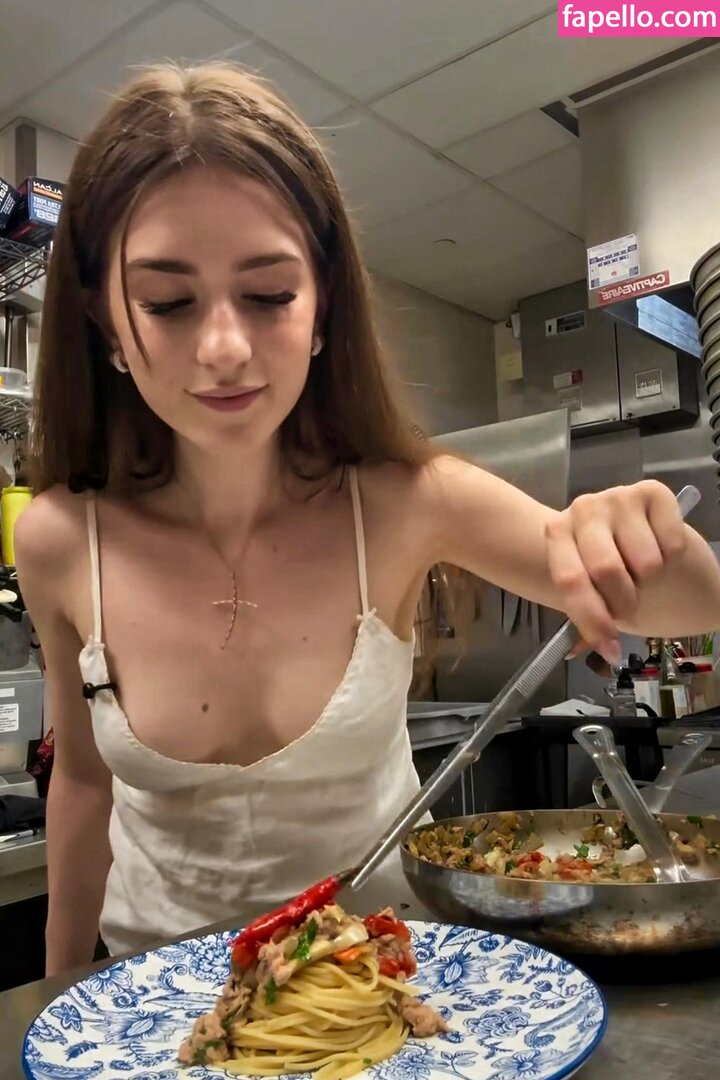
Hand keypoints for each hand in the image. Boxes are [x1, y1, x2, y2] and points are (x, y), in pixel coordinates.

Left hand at [545, 480, 686, 662]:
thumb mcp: (597, 598)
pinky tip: (663, 548)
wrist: (653, 557)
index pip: (570, 579)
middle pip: (605, 569)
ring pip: (645, 562)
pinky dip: (672, 556)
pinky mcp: (653, 490)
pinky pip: (671, 543)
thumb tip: (605, 650)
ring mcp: (616, 495)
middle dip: (624, 602)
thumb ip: (593, 616)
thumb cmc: (619, 579)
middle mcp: (582, 509)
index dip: (591, 617)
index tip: (609, 647)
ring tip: (644, 572)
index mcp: (557, 535)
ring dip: (650, 579)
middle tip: (630, 607)